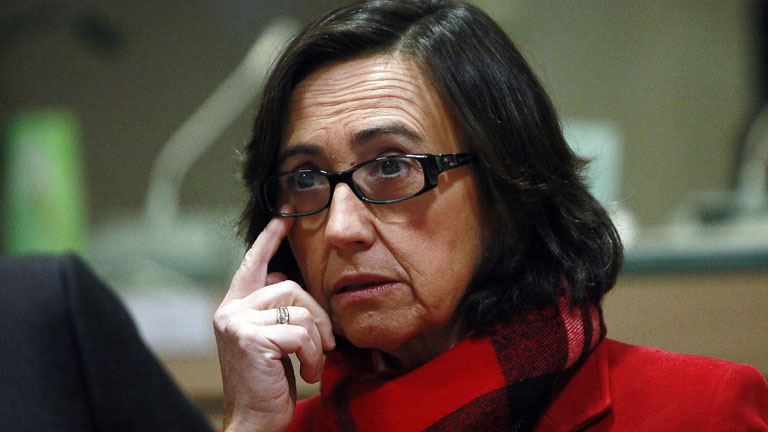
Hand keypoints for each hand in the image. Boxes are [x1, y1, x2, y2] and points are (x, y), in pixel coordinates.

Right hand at [213, 215, 334, 430]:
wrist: (255, 422)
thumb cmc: (269, 384)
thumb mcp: (274, 341)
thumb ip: (278, 312)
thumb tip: (296, 286)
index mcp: (235, 307)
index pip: (253, 262)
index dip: (270, 238)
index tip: (286, 215)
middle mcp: (230, 310)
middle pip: (290, 286)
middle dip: (317, 314)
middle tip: (327, 343)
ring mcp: (237, 322)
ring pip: (298, 309)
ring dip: (316, 341)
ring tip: (312, 363)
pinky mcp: (250, 338)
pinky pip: (300, 332)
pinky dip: (312, 354)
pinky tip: (306, 373)